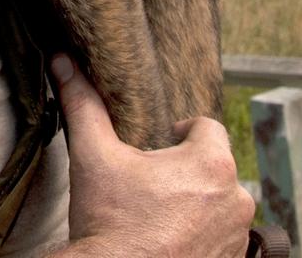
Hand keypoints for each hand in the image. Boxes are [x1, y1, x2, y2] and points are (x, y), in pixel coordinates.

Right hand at [46, 55, 255, 257]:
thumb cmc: (108, 222)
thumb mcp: (93, 157)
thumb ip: (83, 104)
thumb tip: (64, 62)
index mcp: (211, 163)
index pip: (207, 127)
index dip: (181, 133)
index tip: (160, 147)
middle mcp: (236, 198)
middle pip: (215, 166)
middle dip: (187, 171)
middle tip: (153, 184)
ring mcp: (237, 234)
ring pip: (221, 203)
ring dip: (199, 203)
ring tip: (161, 213)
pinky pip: (224, 237)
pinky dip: (204, 234)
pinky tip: (173, 238)